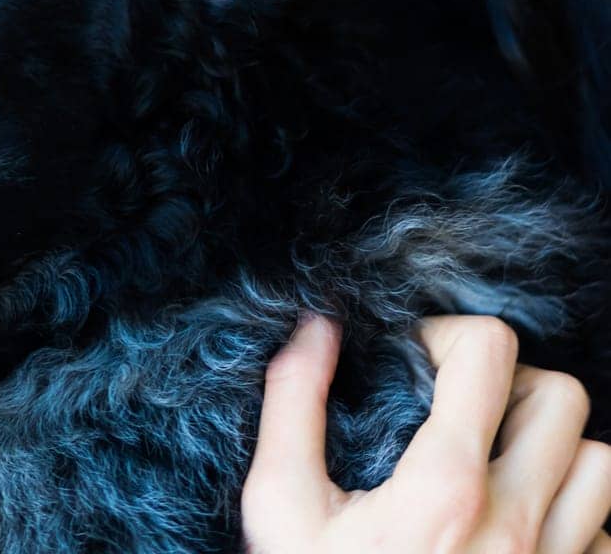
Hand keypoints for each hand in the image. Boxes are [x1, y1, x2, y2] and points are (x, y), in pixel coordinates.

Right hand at [242, 313, 610, 552]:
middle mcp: (516, 525)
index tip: (416, 365)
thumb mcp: (280, 511)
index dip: (449, 336)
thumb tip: (319, 326)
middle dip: (509, 386)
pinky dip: (578, 520)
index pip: (491, 351)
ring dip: (553, 452)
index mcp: (446, 488)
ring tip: (497, 465)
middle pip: (560, 398)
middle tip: (461, 410)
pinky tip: (519, 529)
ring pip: (600, 465)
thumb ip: (293, 402)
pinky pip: (608, 537)